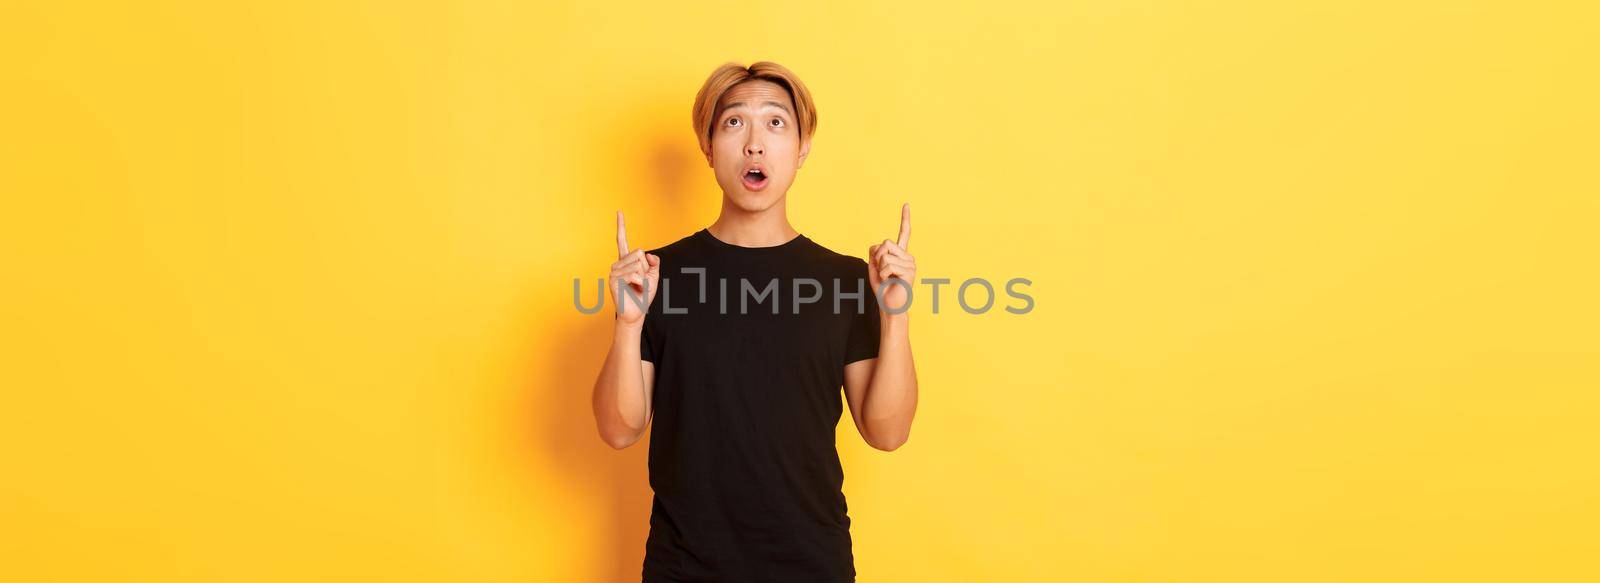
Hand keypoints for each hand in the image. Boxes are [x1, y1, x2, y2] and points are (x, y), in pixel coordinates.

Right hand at [610, 211, 659, 325]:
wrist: (636, 313)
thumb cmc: (643, 295)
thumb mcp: (654, 276)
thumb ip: (654, 263)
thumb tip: (648, 254)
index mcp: (626, 261)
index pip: (622, 240)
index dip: (621, 226)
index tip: (619, 211)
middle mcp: (618, 264)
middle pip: (640, 253)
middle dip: (646, 268)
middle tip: (641, 282)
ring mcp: (614, 271)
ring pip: (638, 264)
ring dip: (644, 278)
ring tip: (637, 287)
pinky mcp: (613, 280)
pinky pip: (634, 274)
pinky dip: (640, 283)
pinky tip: (634, 289)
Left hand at [868, 203, 915, 317]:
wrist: (889, 305)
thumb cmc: (882, 287)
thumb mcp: (873, 267)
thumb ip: (873, 253)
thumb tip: (878, 245)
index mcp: (901, 253)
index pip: (904, 233)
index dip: (904, 218)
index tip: (906, 204)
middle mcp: (908, 256)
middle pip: (886, 242)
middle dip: (877, 257)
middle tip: (882, 271)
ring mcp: (911, 264)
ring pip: (886, 255)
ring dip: (880, 268)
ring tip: (888, 278)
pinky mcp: (910, 272)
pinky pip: (888, 266)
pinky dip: (884, 274)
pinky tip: (892, 281)